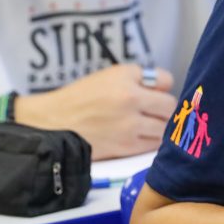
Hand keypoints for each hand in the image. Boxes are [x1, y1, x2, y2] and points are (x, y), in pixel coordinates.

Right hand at [18, 64, 175, 158]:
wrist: (53, 125)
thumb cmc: (79, 99)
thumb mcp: (107, 76)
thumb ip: (136, 79)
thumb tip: (164, 87)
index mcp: (125, 77)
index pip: (166, 79)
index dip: (162, 86)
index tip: (155, 92)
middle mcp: (130, 98)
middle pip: (170, 105)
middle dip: (164, 108)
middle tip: (154, 111)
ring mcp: (130, 125)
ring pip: (165, 126)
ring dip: (160, 126)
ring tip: (147, 125)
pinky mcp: (126, 146)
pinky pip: (154, 144)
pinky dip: (152, 140)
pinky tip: (141, 136)